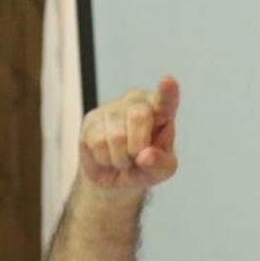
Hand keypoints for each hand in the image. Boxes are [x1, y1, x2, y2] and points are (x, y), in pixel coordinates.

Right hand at [78, 76, 179, 196]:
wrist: (115, 178)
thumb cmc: (145, 166)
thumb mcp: (162, 171)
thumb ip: (160, 163)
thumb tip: (145, 156)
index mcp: (162, 109)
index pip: (166, 99)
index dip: (167, 91)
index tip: (168, 82)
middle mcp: (137, 101)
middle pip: (139, 115)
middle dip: (138, 146)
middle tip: (137, 156)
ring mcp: (112, 108)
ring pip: (117, 135)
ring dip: (121, 158)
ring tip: (122, 158)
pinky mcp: (91, 119)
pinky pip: (98, 143)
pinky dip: (105, 159)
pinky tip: (107, 156)